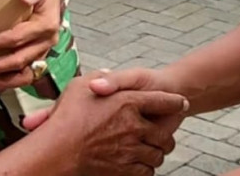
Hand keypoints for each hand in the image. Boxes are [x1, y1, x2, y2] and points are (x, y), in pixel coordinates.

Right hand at [33, 75, 187, 175]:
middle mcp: (134, 126)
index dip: (175, 101)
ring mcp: (131, 150)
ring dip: (156, 153)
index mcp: (127, 102)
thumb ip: (99, 78)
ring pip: (157, 155)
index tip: (182, 103)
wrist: (57, 151)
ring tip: (152, 151)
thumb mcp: (80, 86)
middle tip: (165, 136)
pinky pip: (146, 171)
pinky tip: (138, 165)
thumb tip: (106, 74)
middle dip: (167, 135)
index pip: (164, 100)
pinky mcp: (125, 170)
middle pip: (165, 134)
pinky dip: (145, 169)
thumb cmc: (67, 117)